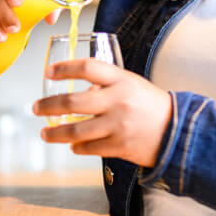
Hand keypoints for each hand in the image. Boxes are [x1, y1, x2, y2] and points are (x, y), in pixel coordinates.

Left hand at [33, 59, 172, 168]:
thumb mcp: (133, 85)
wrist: (179, 132)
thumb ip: (107, 85)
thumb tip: (80, 91)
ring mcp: (118, 126)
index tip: (48, 72)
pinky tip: (72, 145)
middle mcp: (118, 101)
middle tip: (36, 108)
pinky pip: (88, 148)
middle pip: (73, 102)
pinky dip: (76, 147)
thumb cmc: (152, 106)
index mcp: (122, 80)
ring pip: (75, 130)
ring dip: (55, 133)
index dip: (64, 68)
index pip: (88, 67)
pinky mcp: (119, 147)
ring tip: (45, 133)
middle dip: (48, 106)